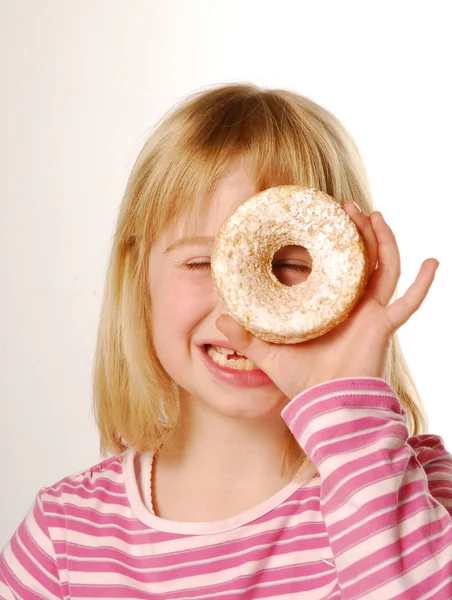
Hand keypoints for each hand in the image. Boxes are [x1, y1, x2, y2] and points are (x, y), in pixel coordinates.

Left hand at [216, 202, 439, 398]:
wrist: (324, 407)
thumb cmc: (302, 383)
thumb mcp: (267, 353)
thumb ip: (245, 336)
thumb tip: (220, 318)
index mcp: (330, 307)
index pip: (335, 267)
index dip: (333, 242)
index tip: (322, 217)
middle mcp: (353, 305)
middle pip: (363, 258)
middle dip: (359, 230)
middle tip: (347, 206)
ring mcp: (371, 313)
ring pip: (384, 267)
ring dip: (382, 240)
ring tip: (371, 215)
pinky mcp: (383, 326)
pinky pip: (409, 302)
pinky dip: (423, 283)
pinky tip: (434, 262)